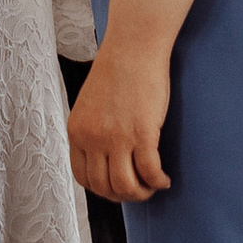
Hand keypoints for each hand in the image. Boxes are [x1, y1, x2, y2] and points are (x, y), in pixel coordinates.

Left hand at [68, 37, 172, 203]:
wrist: (133, 47)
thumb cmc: (117, 71)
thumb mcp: (90, 105)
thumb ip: (93, 131)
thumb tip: (105, 158)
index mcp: (77, 132)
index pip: (84, 179)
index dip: (103, 189)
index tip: (118, 186)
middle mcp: (93, 138)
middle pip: (105, 188)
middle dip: (124, 196)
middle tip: (140, 189)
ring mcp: (117, 137)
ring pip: (126, 186)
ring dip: (142, 194)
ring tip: (153, 185)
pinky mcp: (142, 133)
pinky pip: (150, 172)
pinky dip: (158, 181)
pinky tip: (165, 178)